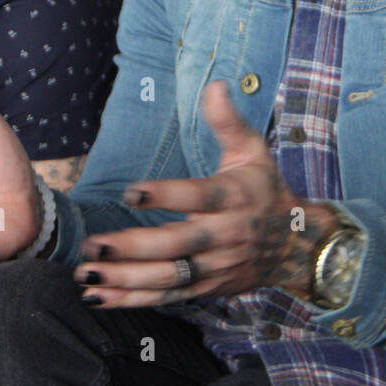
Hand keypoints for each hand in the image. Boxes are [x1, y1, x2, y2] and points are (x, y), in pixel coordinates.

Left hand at [74, 80, 337, 307]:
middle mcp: (226, 235)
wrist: (297, 244)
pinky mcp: (208, 287)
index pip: (199, 197)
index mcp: (234, 197)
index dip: (166, 196)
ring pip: (170, 277)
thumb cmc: (265, 189)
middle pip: (178, 244)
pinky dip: (134, 300)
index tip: (130, 193)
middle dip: (134, 247)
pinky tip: (100, 297)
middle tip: (93, 244)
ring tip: (88, 273)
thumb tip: (215, 85)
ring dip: (127, 279)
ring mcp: (216, 266)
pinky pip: (168, 297)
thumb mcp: (254, 150)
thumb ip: (228, 121)